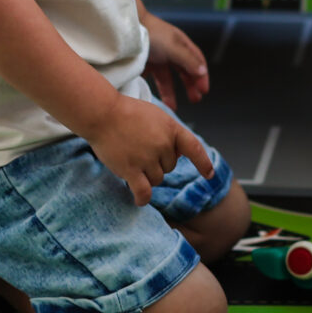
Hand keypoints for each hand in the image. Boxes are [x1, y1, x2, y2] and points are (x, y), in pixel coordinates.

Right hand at [80, 95, 212, 204]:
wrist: (102, 112)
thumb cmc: (126, 112)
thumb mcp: (156, 115)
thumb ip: (168, 133)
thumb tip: (177, 152)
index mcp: (171, 129)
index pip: (194, 148)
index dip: (203, 163)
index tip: (209, 174)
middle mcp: (163, 144)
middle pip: (169, 167)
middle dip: (157, 163)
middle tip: (139, 149)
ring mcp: (147, 158)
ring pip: (156, 179)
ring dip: (146, 175)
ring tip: (131, 159)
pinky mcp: (131, 169)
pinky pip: (143, 191)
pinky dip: (142, 198)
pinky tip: (139, 200)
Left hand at [140, 11, 210, 110]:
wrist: (126, 27)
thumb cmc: (151, 32)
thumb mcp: (173, 47)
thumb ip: (188, 60)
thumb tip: (202, 72)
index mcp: (181, 45)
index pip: (197, 61)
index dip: (202, 76)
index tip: (204, 90)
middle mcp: (171, 51)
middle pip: (184, 71)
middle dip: (190, 86)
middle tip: (195, 100)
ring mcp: (157, 58)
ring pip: (167, 79)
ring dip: (171, 92)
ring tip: (173, 106)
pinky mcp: (144, 64)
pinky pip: (152, 79)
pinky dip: (154, 89)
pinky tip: (154, 97)